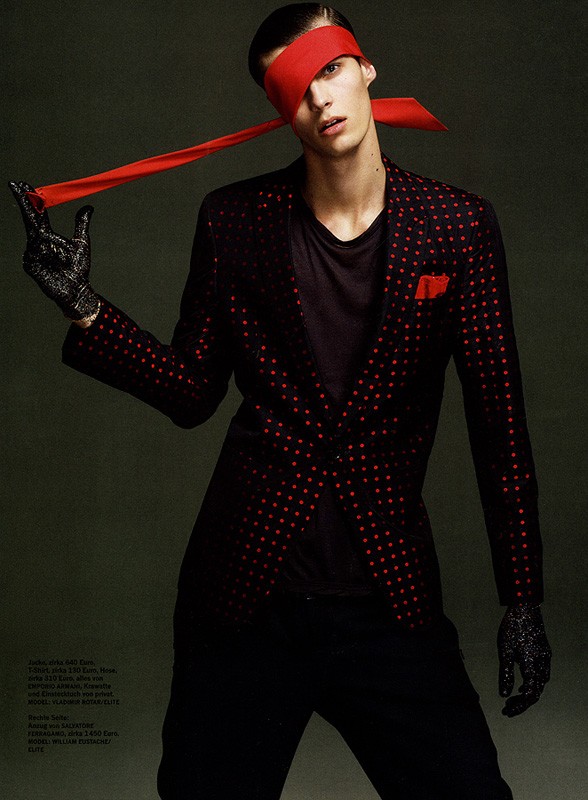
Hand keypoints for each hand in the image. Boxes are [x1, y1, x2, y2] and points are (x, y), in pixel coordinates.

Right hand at [9, 181, 99, 320]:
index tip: (23, 185)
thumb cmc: (78, 269)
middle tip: (17, 186)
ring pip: (34, 238)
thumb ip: (81, 224)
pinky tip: (53, 263)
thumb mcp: (81, 243)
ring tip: (62, 255)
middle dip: (24, 203)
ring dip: (48, 242)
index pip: (37, 214)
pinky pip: (33, 255)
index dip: (30, 199)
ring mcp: (32, 254)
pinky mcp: (30, 266)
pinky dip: (45, 255)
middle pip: (29, 220)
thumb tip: (88, 207)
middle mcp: (37, 243)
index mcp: (47, 236)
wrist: (77, 290)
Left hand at [497, 604, 550, 716]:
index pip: (529, 694)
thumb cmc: (512, 628)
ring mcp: (545, 657)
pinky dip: (533, 682)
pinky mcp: (544, 652)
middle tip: (507, 708)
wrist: (525, 607)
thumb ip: (505, 674)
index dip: (519, 706)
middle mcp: (542, 663)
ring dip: (529, 693)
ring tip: (514, 699)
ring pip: (541, 683)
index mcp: (532, 664)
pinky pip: (542, 673)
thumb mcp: (504, 651)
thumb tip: (504, 694)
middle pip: (536, 691)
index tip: (506, 710)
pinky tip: (523, 683)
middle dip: (522, 702)